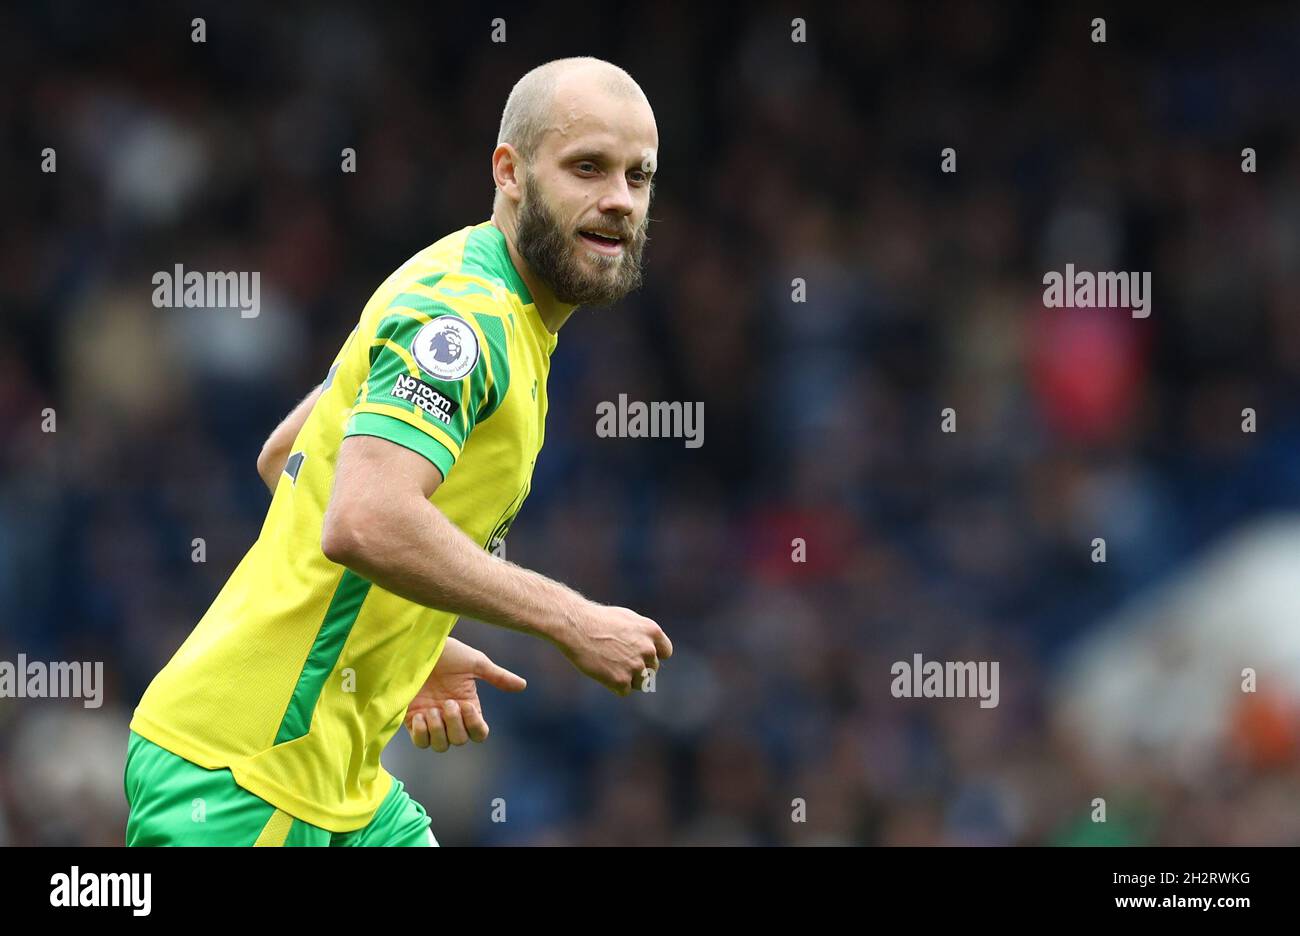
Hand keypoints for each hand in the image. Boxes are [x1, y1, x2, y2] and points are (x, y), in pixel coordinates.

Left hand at [404, 637, 526, 751]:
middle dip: (454, 725)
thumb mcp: (475, 662)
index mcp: (468, 705)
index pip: (478, 733)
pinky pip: (420, 742)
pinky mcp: (412, 719)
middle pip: (459, 741)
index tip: (466, 705)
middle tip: (447, 703)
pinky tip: (420, 715)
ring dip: (438, 731)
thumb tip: (523, 685)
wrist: (418, 646)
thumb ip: (498, 677)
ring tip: (431, 710)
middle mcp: (451, 716)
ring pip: (440, 746)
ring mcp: (432, 719)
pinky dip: (421, 733)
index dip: (474, 726)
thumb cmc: (447, 652)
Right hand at [556, 600, 672, 695]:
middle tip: (616, 659)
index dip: (652, 655)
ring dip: (628, 679)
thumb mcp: (627, 618)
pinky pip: (624, 691)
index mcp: (652, 631)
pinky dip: (614, 685)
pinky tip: (602, 672)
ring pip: (641, 683)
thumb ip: (643, 634)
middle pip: (652, 669)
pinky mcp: (621, 680)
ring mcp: (636, 666)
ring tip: (610, 666)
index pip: (665, 652)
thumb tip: (652, 650)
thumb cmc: (598, 620)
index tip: (640, 655)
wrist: (576, 627)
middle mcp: (648, 650)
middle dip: (638, 667)